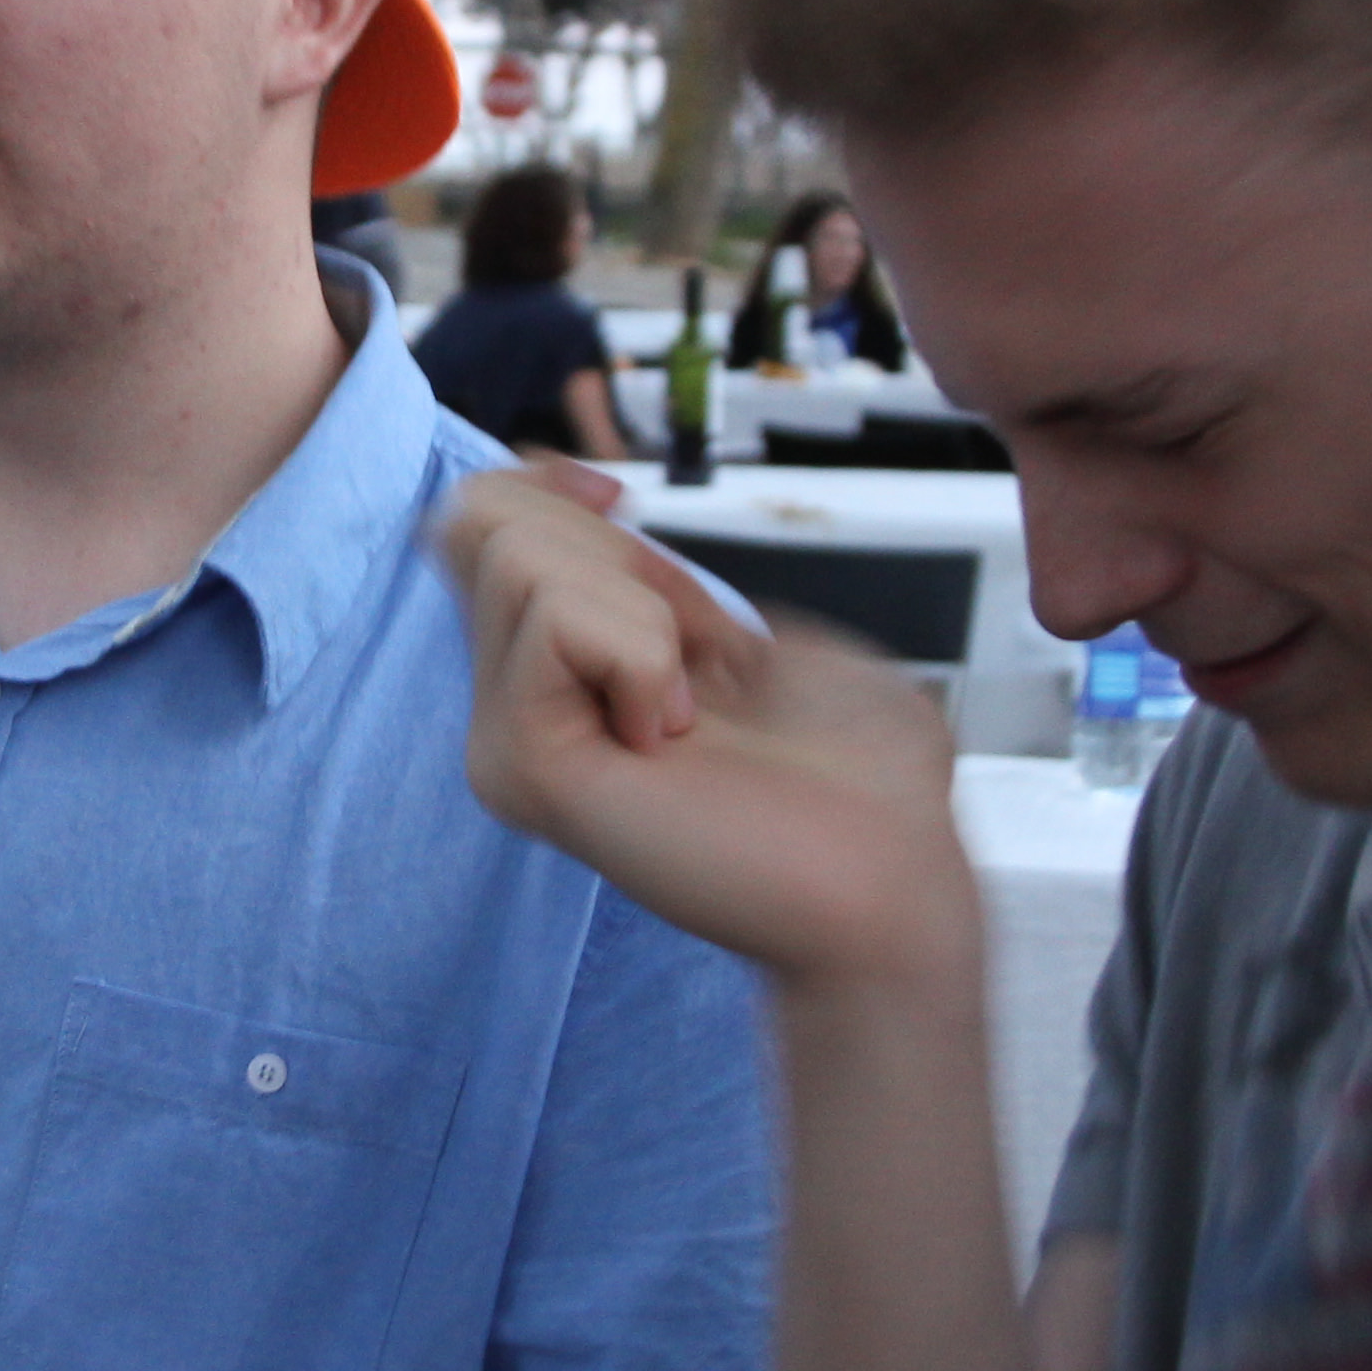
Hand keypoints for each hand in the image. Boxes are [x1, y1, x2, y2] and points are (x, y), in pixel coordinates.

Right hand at [430, 470, 975, 1005]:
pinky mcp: (525, 766)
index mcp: (570, 682)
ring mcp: (510, 744)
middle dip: (608, 550)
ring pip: (513, 556)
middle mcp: (518, 713)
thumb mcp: (766, 641)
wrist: (895, 886)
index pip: (477, 528)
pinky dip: (644, 647)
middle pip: (481, 521)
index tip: (621, 504)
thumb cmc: (864, 789)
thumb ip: (667, 584)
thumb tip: (592, 518)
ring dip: (641, 606)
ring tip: (686, 705)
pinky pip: (554, 619)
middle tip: (685, 654)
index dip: (544, 483)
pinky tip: (675, 732)